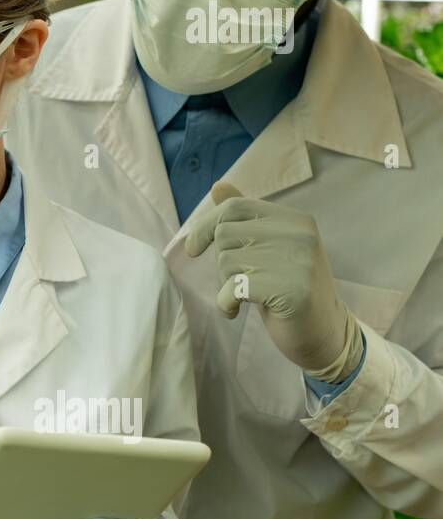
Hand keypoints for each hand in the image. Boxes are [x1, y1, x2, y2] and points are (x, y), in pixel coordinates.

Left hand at [184, 181, 359, 377]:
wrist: (324, 334)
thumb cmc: (289, 289)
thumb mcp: (270, 248)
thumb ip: (247, 218)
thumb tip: (218, 185)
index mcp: (294, 219)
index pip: (234, 207)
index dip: (204, 226)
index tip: (194, 249)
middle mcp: (300, 234)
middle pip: (225, 234)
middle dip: (221, 263)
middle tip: (238, 282)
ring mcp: (299, 261)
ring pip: (226, 261)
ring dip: (225, 285)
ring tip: (245, 296)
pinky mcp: (292, 290)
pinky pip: (233, 288)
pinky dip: (226, 303)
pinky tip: (238, 310)